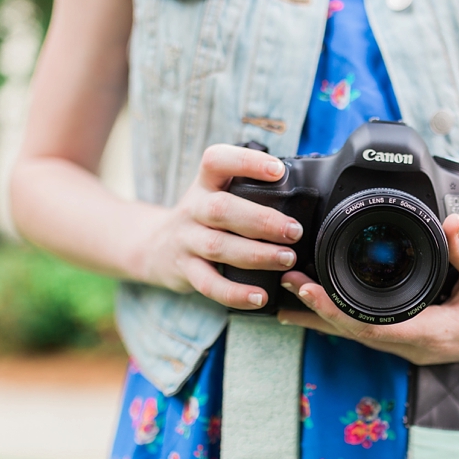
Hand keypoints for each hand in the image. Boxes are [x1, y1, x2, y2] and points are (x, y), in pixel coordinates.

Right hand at [132, 144, 303, 309]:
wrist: (155, 247)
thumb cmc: (204, 218)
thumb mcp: (215, 194)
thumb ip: (248, 192)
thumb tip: (303, 193)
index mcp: (205, 183)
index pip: (217, 161)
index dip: (246, 162)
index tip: (277, 170)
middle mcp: (193, 208)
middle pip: (222, 209)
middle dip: (262, 220)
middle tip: (294, 231)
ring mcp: (186, 240)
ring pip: (218, 246)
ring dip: (256, 254)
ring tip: (287, 259)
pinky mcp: (185, 270)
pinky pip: (209, 284)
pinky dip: (235, 293)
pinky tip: (260, 297)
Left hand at [276, 214, 458, 364]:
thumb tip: (447, 221)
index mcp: (434, 332)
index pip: (374, 327)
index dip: (338, 311)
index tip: (311, 290)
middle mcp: (416, 347)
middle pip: (356, 334)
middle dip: (319, 310)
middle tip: (288, 285)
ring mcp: (412, 349)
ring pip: (358, 337)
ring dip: (324, 318)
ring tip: (288, 299)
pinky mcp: (411, 343)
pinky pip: (369, 334)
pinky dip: (342, 321)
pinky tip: (319, 310)